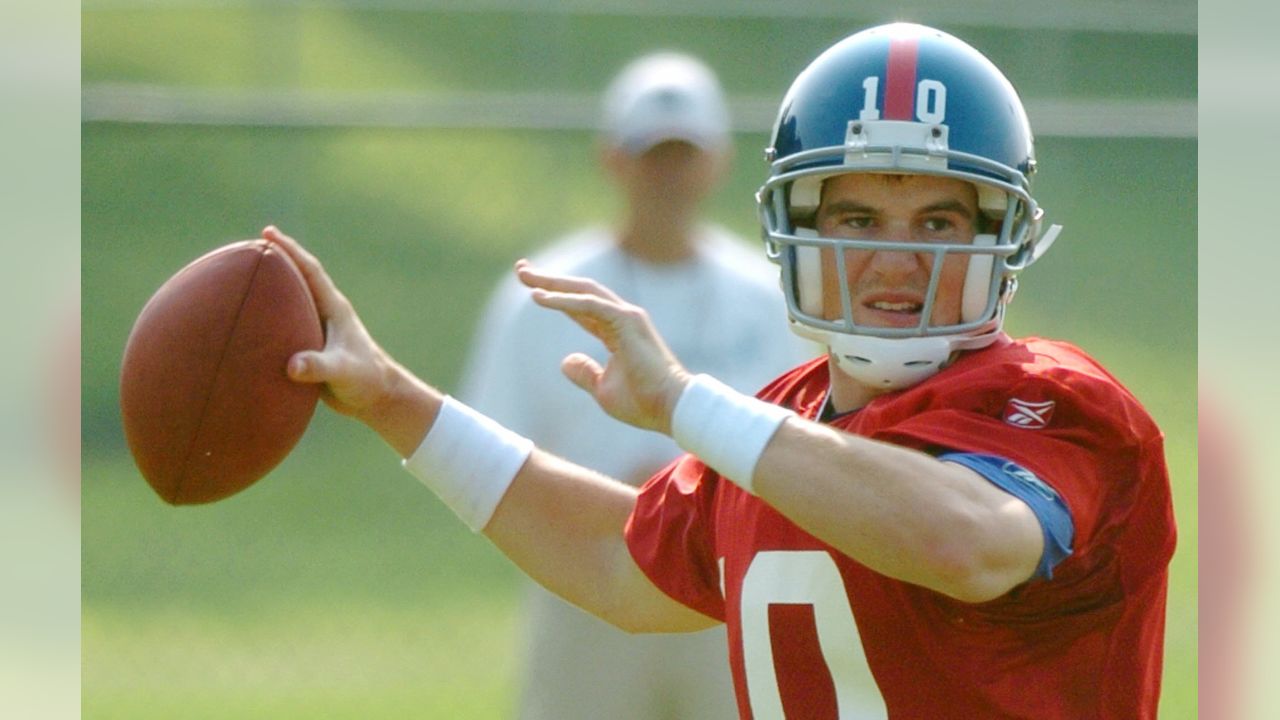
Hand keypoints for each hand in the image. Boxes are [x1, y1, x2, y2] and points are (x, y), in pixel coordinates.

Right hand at [261, 226, 421, 433]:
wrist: (377, 398)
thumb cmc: (366, 380)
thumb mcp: (342, 372)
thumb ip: (318, 367)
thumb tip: (292, 365)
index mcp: (334, 308)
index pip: (309, 271)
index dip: (289, 249)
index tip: (268, 232)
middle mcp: (325, 313)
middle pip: (298, 279)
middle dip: (276, 260)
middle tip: (249, 246)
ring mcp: (318, 329)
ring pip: (290, 302)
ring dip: (271, 289)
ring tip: (244, 278)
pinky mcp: (312, 347)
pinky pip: (286, 325)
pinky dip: (269, 318)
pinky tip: (249, 321)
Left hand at [515, 260, 689, 434]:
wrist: (671, 408)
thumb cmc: (643, 402)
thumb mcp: (603, 389)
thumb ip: (585, 373)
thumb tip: (565, 362)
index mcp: (616, 331)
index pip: (580, 307)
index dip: (556, 296)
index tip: (531, 288)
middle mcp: (621, 318)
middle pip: (579, 291)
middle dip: (549, 280)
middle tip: (521, 269)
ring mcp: (626, 317)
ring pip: (583, 291)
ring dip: (552, 282)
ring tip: (524, 275)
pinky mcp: (627, 322)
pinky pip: (590, 305)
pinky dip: (564, 300)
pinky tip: (540, 297)